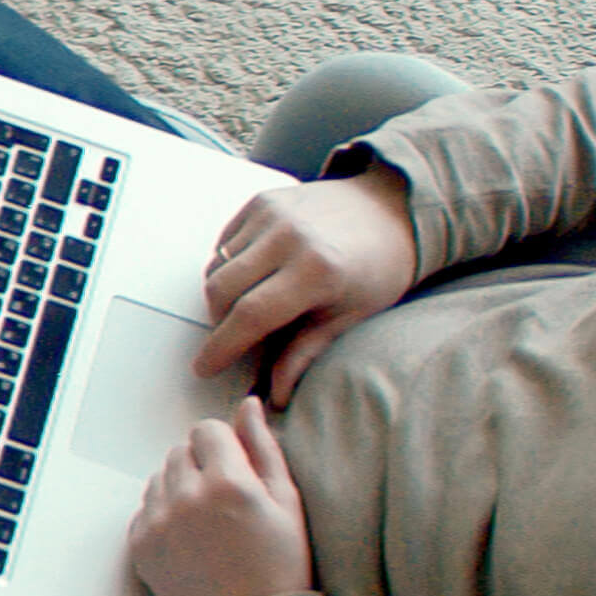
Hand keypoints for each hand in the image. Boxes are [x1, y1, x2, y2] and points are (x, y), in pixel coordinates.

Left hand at [127, 397, 314, 595]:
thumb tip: (247, 406)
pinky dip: (164, 516)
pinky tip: (190, 540)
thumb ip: (264, 447)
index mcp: (228, 481)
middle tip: (225, 501)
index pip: (207, 429)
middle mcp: (186, 497)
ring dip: (180, 487)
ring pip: (160, 477)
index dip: (224, 446)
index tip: (237, 470)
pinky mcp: (141, 547)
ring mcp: (158, 523)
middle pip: (181, 451)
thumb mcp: (288, 504)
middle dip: (201, 465)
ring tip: (207, 522)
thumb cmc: (279, 569)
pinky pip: (145, 509)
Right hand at [197, 167, 417, 405]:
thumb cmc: (377, 269)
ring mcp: (273, 213)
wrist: (390, 211)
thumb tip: (276, 395)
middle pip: (221, 290)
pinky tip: (256, 277)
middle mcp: (289, 236)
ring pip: (218, 266)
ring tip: (253, 305)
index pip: (250, 316)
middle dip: (219, 323)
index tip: (205, 367)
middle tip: (236, 339)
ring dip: (223, 295)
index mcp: (316, 271)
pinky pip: (225, 243)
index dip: (221, 347)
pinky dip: (229, 266)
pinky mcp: (263, 200)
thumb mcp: (349, 318)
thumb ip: (305, 354)